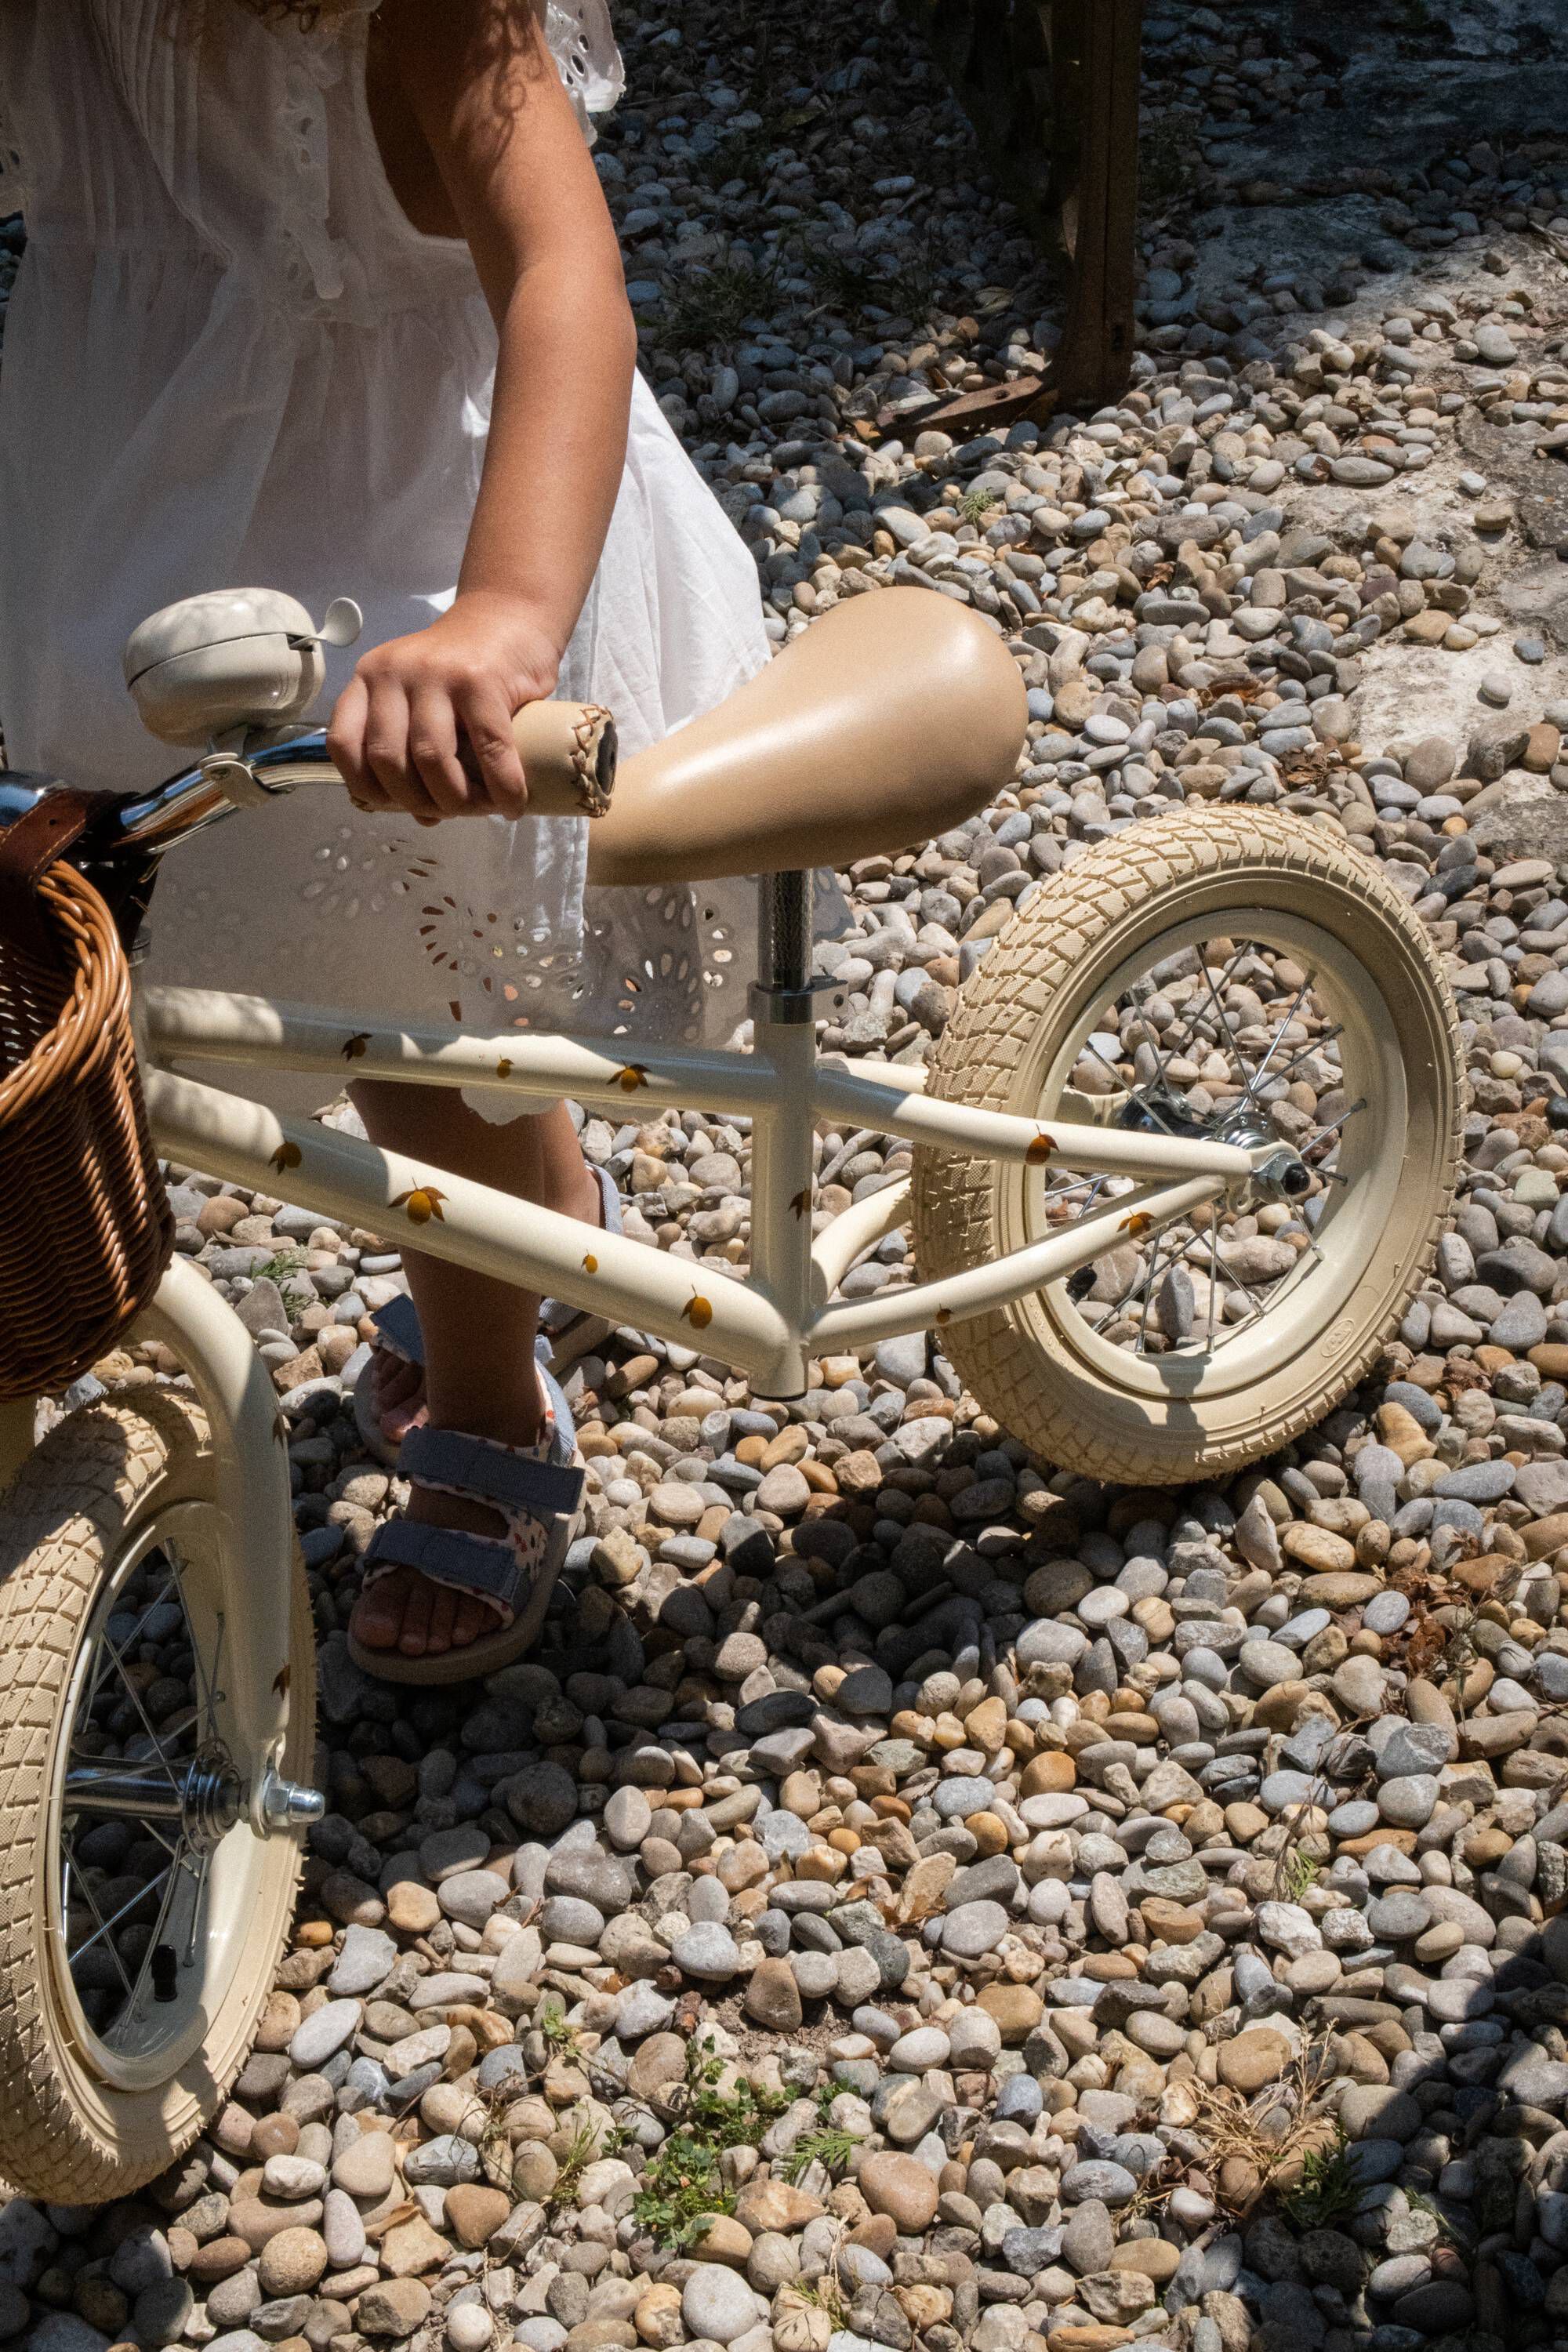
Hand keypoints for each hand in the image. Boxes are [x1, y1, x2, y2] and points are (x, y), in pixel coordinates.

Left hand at [326, 593, 561, 822]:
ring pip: (430, 759)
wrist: (509, 616)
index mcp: (369, 679)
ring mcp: (435, 673)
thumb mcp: (421, 699)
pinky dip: (502, 788)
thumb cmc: (466, 669)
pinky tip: (512, 804)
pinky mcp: (480, 680)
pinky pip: (488, 749)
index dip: (367, 789)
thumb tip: (423, 815)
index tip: (398, 806)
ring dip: (457, 800)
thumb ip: (410, 745)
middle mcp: (392, 672)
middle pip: (388, 759)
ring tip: (479, 809)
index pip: (344, 744)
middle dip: (418, 801)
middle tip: (449, 812)